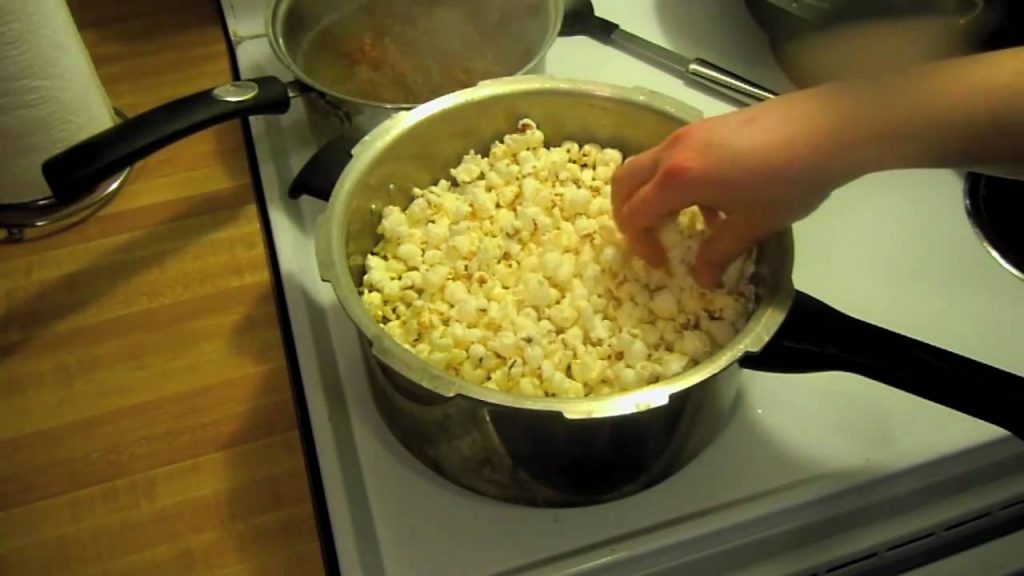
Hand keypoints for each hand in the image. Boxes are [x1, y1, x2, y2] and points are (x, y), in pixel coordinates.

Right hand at [612, 88, 859, 287]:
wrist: (829, 128)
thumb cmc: (789, 180)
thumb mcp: (752, 225)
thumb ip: (719, 253)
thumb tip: (702, 279)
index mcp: (677, 179)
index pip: (634, 213)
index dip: (642, 244)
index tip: (664, 264)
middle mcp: (673, 151)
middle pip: (625, 181)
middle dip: (628, 214)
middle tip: (651, 240)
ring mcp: (689, 133)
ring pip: (648, 165)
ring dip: (654, 195)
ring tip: (688, 222)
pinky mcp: (707, 125)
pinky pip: (673, 156)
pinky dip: (674, 180)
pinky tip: (715, 199)